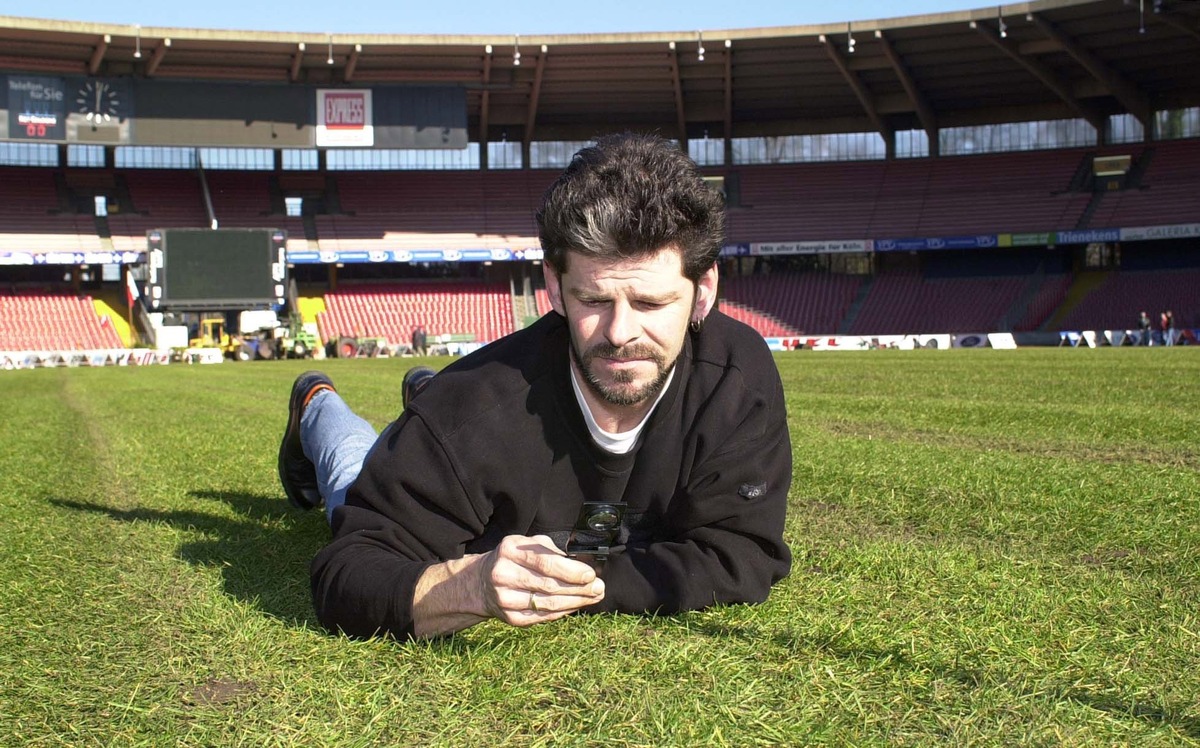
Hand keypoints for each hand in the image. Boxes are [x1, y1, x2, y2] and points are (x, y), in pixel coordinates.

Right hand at [480, 534, 605, 625]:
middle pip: (549, 585)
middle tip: (599, 588)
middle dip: (578, 588)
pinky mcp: (510, 618)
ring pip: (548, 604)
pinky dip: (563, 612)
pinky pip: (543, 617)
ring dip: (576, 602)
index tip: (590, 575)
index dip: (570, 571)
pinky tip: (576, 606)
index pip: (545, 562)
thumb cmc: (514, 559)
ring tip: (594, 597)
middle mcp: (504, 574)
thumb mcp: (528, 544)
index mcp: (510, 550)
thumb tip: (584, 562)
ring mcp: (505, 599)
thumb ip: (553, 550)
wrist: (482, 583)